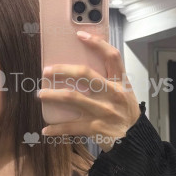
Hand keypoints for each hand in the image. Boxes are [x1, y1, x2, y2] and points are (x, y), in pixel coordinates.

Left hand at [37, 30, 141, 147]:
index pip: (112, 56)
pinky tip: (45, 129)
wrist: (135, 140)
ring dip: (52, 95)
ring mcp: (103, 111)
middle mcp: (112, 94)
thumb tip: (79, 69)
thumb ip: (108, 80)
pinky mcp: (95, 128)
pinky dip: (56, 128)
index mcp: (120, 83)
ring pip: (72, 98)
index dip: (96, 43)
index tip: (80, 35)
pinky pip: (70, 127)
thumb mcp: (124, 93)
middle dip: (62, 70)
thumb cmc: (125, 113)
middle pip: (85, 74)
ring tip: (40, 94)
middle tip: (46, 70)